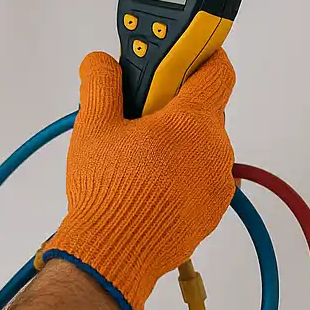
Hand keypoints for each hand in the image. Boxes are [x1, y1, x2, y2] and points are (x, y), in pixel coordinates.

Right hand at [41, 50, 236, 309]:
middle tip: (136, 112)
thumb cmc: (106, 192)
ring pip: (202, 142)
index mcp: (192, 122)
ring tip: (135, 153)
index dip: (199, 54)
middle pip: (204, 107)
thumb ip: (101, 81)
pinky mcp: (211, 211)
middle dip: (173, 102)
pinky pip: (201, 174)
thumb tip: (103, 61)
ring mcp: (217, 184)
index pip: (217, 69)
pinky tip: (146, 179)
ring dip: (176, 139)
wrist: (112, 256)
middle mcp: (215, 151)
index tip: (176, 54)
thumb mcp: (93, 124)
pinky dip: (180, 169)